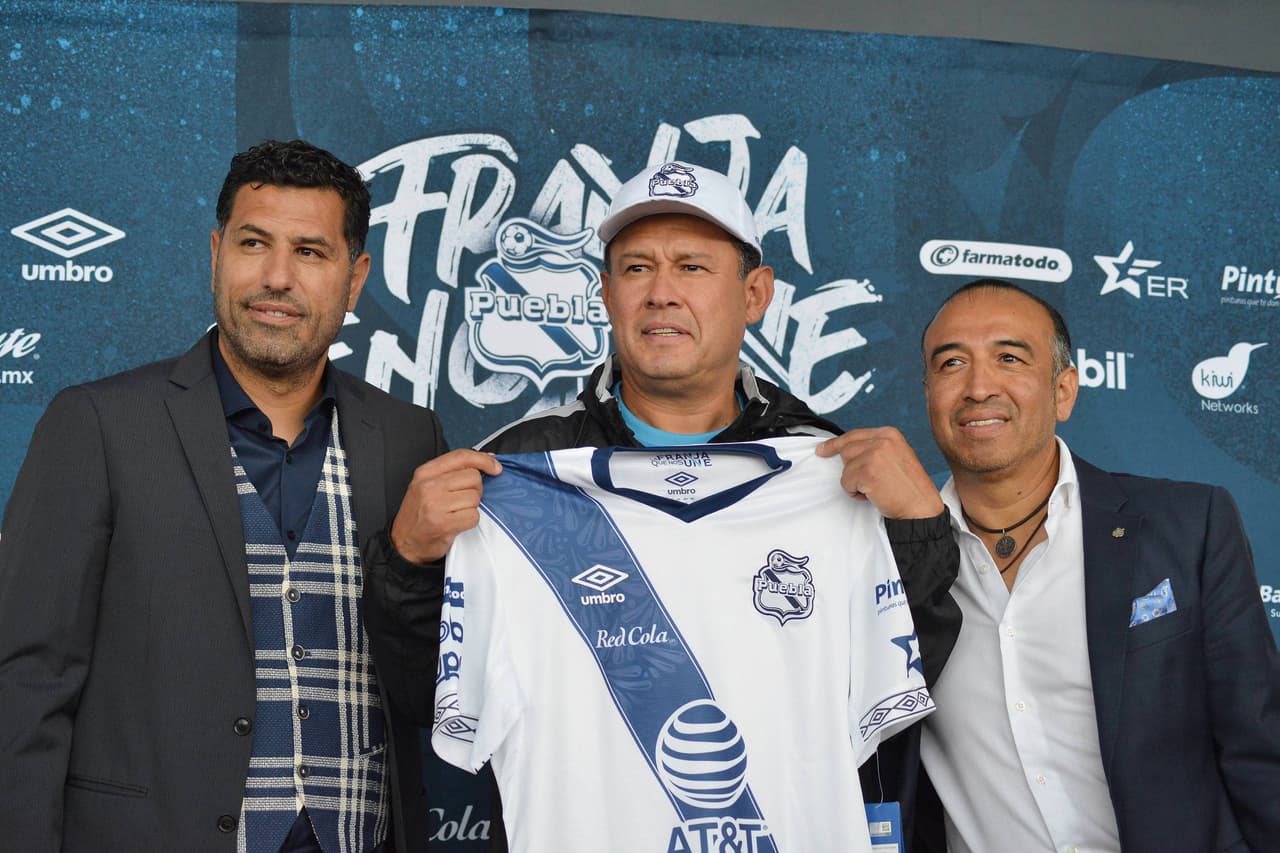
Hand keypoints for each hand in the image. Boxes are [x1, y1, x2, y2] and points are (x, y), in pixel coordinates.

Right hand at [389, 449, 502, 564]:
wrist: (404, 543)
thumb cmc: (420, 513)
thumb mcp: (428, 485)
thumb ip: (454, 470)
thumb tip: (487, 458)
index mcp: (426, 472)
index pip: (461, 456)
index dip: (484, 460)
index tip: (495, 467)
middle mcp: (429, 486)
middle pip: (473, 477)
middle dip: (475, 489)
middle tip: (462, 500)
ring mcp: (435, 505)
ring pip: (475, 497)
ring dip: (472, 507)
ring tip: (456, 512)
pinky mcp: (443, 524)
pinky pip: (473, 516)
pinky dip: (470, 521)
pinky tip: (457, 523)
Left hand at [816, 427, 943, 519]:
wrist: (920, 507)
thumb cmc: (909, 487)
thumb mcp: (897, 456)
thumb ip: (876, 448)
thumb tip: (847, 450)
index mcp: (889, 433)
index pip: (854, 435)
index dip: (836, 444)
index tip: (822, 449)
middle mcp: (882, 440)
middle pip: (846, 451)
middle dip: (852, 469)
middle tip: (869, 482)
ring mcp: (874, 455)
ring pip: (845, 468)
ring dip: (855, 483)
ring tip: (876, 488)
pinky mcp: (867, 472)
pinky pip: (846, 483)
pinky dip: (855, 493)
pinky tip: (873, 494)